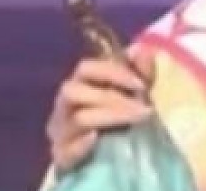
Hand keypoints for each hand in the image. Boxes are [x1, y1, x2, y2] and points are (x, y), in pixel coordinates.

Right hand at [46, 49, 156, 170]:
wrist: (106, 156)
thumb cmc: (119, 116)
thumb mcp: (135, 93)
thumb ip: (141, 72)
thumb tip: (142, 50)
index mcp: (79, 84)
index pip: (86, 68)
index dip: (113, 72)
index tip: (141, 85)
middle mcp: (64, 105)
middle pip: (74, 91)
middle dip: (113, 98)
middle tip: (145, 109)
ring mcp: (60, 131)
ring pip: (77, 118)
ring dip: (110, 117)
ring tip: (136, 121)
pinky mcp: (61, 156)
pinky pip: (66, 149)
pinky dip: (81, 144)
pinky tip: (97, 139)